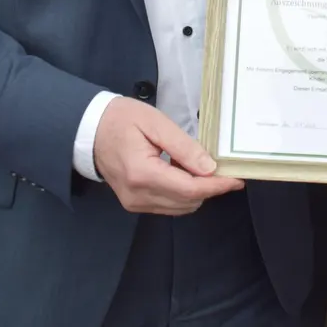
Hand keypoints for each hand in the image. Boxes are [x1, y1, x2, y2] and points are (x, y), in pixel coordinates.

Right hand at [94, 97, 242, 215]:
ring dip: (196, 191)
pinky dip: (182, 194)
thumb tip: (209, 168)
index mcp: (142, 174)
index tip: (237, 178)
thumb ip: (183, 147)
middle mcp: (138, 195)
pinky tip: (182, 173)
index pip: (190, 189)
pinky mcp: (134, 204)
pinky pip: (168, 206)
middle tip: (223, 168)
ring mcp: (134, 203)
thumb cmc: (121, 119)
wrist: (88, 130)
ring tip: (197, 166)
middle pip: (188, 201)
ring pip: (180, 207)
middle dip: (210, 188)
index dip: (217, 186)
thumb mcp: (155, 123)